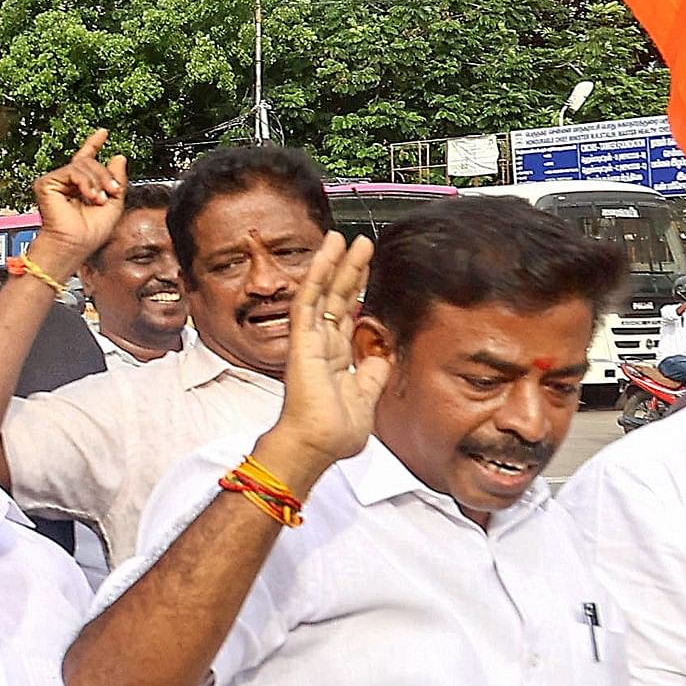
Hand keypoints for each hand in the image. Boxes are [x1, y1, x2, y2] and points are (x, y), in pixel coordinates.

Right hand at [24, 129, 127, 278]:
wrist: (74, 245)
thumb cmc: (89, 234)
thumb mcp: (113, 204)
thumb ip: (117, 181)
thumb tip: (118, 157)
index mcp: (81, 187)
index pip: (87, 160)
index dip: (94, 144)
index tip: (103, 132)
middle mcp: (67, 182)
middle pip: (89, 162)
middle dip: (105, 175)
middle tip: (112, 191)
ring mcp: (56, 182)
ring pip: (83, 164)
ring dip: (97, 181)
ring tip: (100, 199)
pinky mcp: (47, 183)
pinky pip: (72, 170)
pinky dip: (85, 183)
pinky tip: (89, 196)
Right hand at [248, 233, 384, 494]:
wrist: (315, 447)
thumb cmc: (333, 433)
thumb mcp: (367, 398)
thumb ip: (373, 373)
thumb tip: (383, 354)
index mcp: (335, 359)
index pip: (346, 315)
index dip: (357, 290)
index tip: (366, 269)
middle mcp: (320, 346)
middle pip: (336, 298)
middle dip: (350, 269)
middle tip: (361, 243)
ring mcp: (309, 341)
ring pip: (321, 293)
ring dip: (332, 264)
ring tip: (342, 238)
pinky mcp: (301, 341)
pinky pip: (308, 301)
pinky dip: (316, 276)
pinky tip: (325, 255)